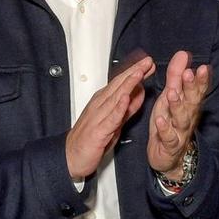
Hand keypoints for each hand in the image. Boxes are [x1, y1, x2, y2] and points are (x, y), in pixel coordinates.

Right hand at [65, 57, 153, 181]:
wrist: (70, 157)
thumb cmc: (90, 140)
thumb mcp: (114, 122)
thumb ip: (127, 109)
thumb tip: (139, 94)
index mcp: (103, 102)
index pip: (121, 83)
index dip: (134, 72)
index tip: (147, 63)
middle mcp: (100, 106)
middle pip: (119, 85)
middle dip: (134, 72)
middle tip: (147, 61)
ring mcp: (98, 117)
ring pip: (115, 97)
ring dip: (128, 84)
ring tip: (139, 73)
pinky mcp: (98, 131)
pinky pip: (110, 118)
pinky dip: (118, 108)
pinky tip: (125, 99)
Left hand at [147, 49, 211, 177]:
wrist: (169, 157)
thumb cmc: (170, 123)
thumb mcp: (171, 97)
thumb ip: (176, 76)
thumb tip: (183, 54)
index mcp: (188, 104)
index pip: (197, 90)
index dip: (200, 80)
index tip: (202, 67)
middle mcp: (187, 117)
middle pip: (192, 101)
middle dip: (191, 88)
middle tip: (189, 74)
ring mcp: (179, 132)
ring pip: (181, 118)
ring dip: (177, 105)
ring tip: (171, 93)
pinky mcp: (169, 145)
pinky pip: (168, 137)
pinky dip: (164, 128)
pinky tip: (159, 119)